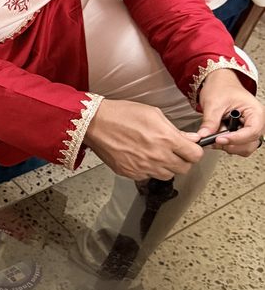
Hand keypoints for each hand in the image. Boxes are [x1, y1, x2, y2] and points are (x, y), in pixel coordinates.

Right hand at [85, 99, 202, 179]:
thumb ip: (174, 129)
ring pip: (167, 175)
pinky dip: (148, 169)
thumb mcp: (153, 114)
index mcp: (166, 139)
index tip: (190, 148)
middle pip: (184, 169)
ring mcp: (144, 167)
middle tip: (174, 151)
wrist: (95, 123)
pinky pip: (148, 176)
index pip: (195, 155)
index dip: (194, 151)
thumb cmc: (122, 114)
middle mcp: (158, 156)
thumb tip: (190, 139)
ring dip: (166, 166)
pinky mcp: (131, 173)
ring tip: (155, 154)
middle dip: (182, 160)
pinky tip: (140, 156)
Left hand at [195, 71, 263, 156]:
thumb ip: (210, 121)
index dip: (236, 139)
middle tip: (214, 139)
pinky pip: (237, 145)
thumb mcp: (214, 103)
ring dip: (228, 146)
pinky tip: (217, 137)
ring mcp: (249, 128)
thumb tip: (204, 136)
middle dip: (231, 144)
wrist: (219, 82)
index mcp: (255, 112)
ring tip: (215, 136)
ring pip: (244, 147)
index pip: (252, 132)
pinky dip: (227, 145)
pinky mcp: (241, 132)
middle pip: (250, 143)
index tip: (219, 139)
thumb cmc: (221, 87)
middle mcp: (256, 122)